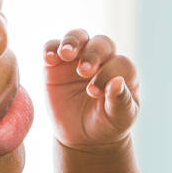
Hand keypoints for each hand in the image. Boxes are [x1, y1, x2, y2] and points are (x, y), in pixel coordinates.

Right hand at [44, 29, 139, 149]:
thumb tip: (118, 83)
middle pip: (101, 43)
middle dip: (93, 54)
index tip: (94, 92)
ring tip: (65, 54)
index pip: (119, 63)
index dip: (108, 73)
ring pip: (78, 36)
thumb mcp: (119, 118)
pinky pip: (52, 47)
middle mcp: (103, 59)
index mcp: (123, 71)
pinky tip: (49, 59)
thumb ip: (121, 101)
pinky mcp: (56, 63)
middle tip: (83, 71)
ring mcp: (78, 58)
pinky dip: (49, 49)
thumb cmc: (107, 124)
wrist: (83, 136)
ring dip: (72, 41)